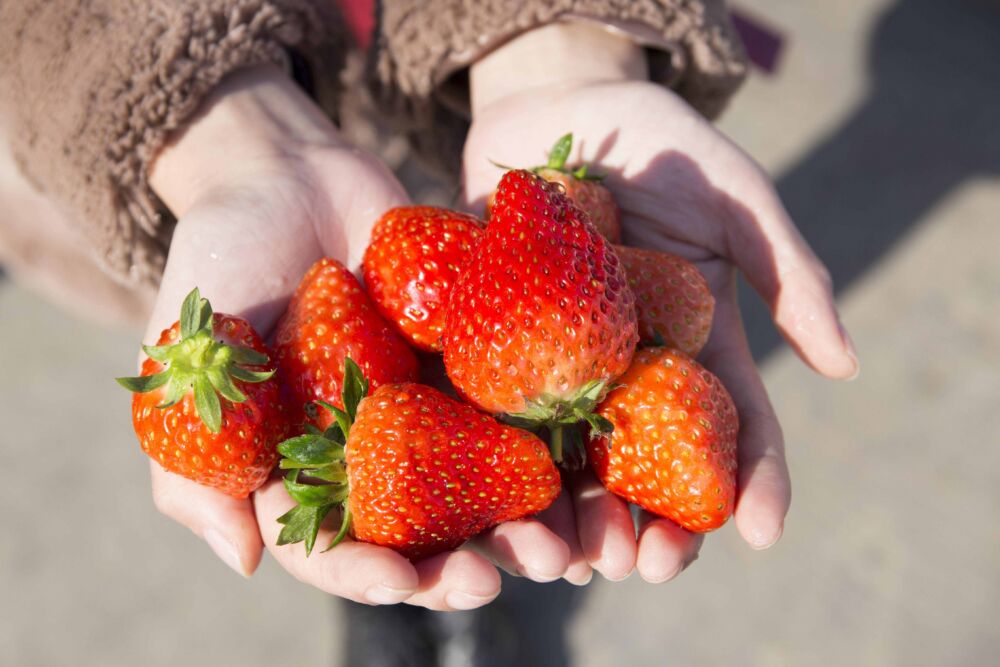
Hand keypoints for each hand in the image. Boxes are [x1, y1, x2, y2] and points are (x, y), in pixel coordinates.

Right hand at [142, 66, 570, 608]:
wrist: (290, 172)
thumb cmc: (224, 255)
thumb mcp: (188, 350)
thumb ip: (193, 453)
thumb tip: (245, 563)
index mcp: (307, 466)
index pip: (336, 544)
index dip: (366, 573)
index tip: (398, 583)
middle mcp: (376, 451)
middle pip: (425, 532)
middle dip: (463, 564)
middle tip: (496, 577)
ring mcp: (433, 407)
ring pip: (486, 487)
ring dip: (528, 526)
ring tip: (563, 545)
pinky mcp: (478, 362)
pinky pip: (523, 410)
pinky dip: (562, 446)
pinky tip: (595, 471)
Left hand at [463, 23, 859, 582]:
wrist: (557, 105)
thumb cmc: (659, 143)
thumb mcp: (736, 196)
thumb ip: (788, 272)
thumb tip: (844, 366)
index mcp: (694, 349)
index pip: (733, 429)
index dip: (753, 483)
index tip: (761, 533)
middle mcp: (627, 373)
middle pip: (644, 468)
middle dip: (650, 525)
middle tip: (648, 567)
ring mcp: (557, 366)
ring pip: (567, 462)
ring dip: (572, 518)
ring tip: (571, 557)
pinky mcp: (491, 347)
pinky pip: (490, 412)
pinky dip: (495, 463)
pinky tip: (496, 504)